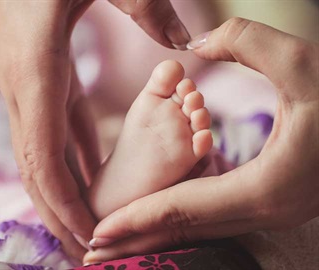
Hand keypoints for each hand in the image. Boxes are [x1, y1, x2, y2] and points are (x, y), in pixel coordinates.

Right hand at [0, 0, 190, 258]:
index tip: (90, 232)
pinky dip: (65, 165)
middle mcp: (24, 91)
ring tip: (85, 228)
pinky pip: (49, 136)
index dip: (66, 200)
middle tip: (86, 252)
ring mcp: (25, 90)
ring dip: (59, 196)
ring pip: (37, 157)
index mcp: (37, 73)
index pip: (44, 155)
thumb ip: (143, 5)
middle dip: (58, 214)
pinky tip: (89, 182)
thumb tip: (185, 44)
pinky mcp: (35, 85)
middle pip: (35, 169)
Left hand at [84, 18, 318, 262]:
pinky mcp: (271, 203)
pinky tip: (158, 219)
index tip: (96, 231)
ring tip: (114, 242)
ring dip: (153, 234)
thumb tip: (197, 43)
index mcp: (263, 188)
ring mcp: (269, 212)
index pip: (182, 209)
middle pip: (184, 229)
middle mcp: (263, 210)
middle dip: (135, 238)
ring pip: (197, 229)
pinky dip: (179, 222)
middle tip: (89, 252)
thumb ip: (248, 45)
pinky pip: (213, 218)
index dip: (136, 219)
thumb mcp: (306, 65)